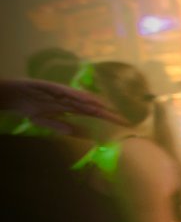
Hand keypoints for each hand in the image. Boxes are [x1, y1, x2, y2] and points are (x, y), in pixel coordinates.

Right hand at [0, 78, 124, 132]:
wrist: (14, 96)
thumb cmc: (31, 108)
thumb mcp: (44, 121)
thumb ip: (58, 125)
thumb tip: (72, 132)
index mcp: (71, 108)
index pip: (93, 114)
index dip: (106, 118)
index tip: (119, 125)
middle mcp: (71, 100)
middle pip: (93, 107)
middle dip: (108, 113)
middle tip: (124, 120)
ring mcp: (63, 93)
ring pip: (83, 99)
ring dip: (97, 104)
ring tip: (110, 110)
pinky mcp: (53, 88)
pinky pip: (67, 93)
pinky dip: (78, 96)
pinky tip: (88, 100)